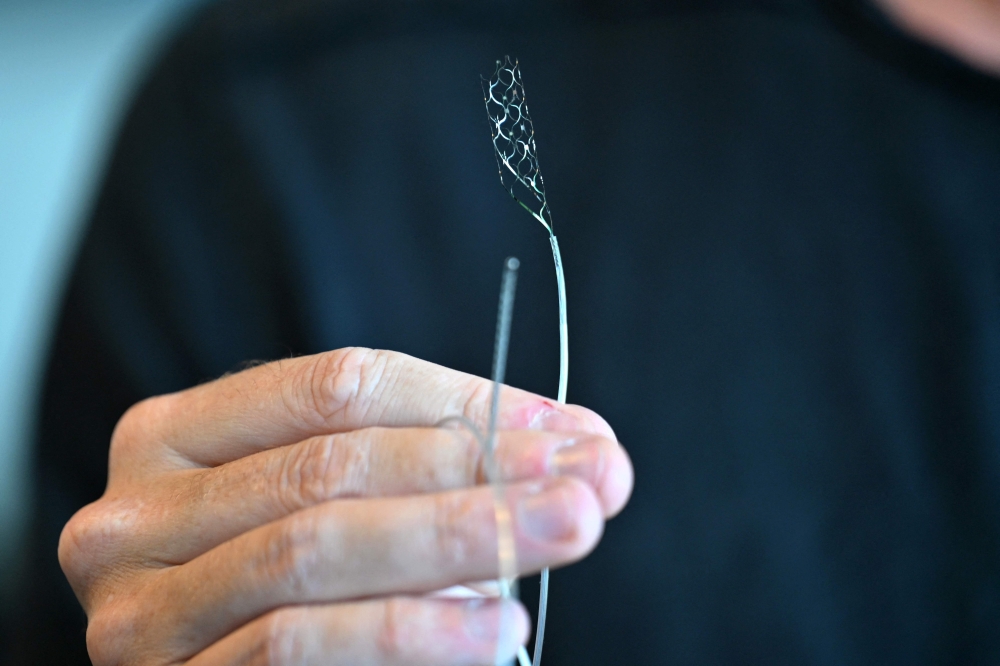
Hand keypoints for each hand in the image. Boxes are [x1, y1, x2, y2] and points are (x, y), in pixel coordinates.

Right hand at [59, 348, 632, 664]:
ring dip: (460, 539)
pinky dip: (414, 635)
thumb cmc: (306, 577)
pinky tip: (496, 628)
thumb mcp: (359, 501)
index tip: (570, 433)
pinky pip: (300, 649)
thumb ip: (449, 468)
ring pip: (314, 550)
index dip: (461, 403)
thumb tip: (588, 451)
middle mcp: (136, 513)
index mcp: (175, 434)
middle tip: (588, 477)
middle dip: (475, 468)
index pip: (335, 387)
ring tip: (565, 530)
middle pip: (328, 466)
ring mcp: (144, 609)